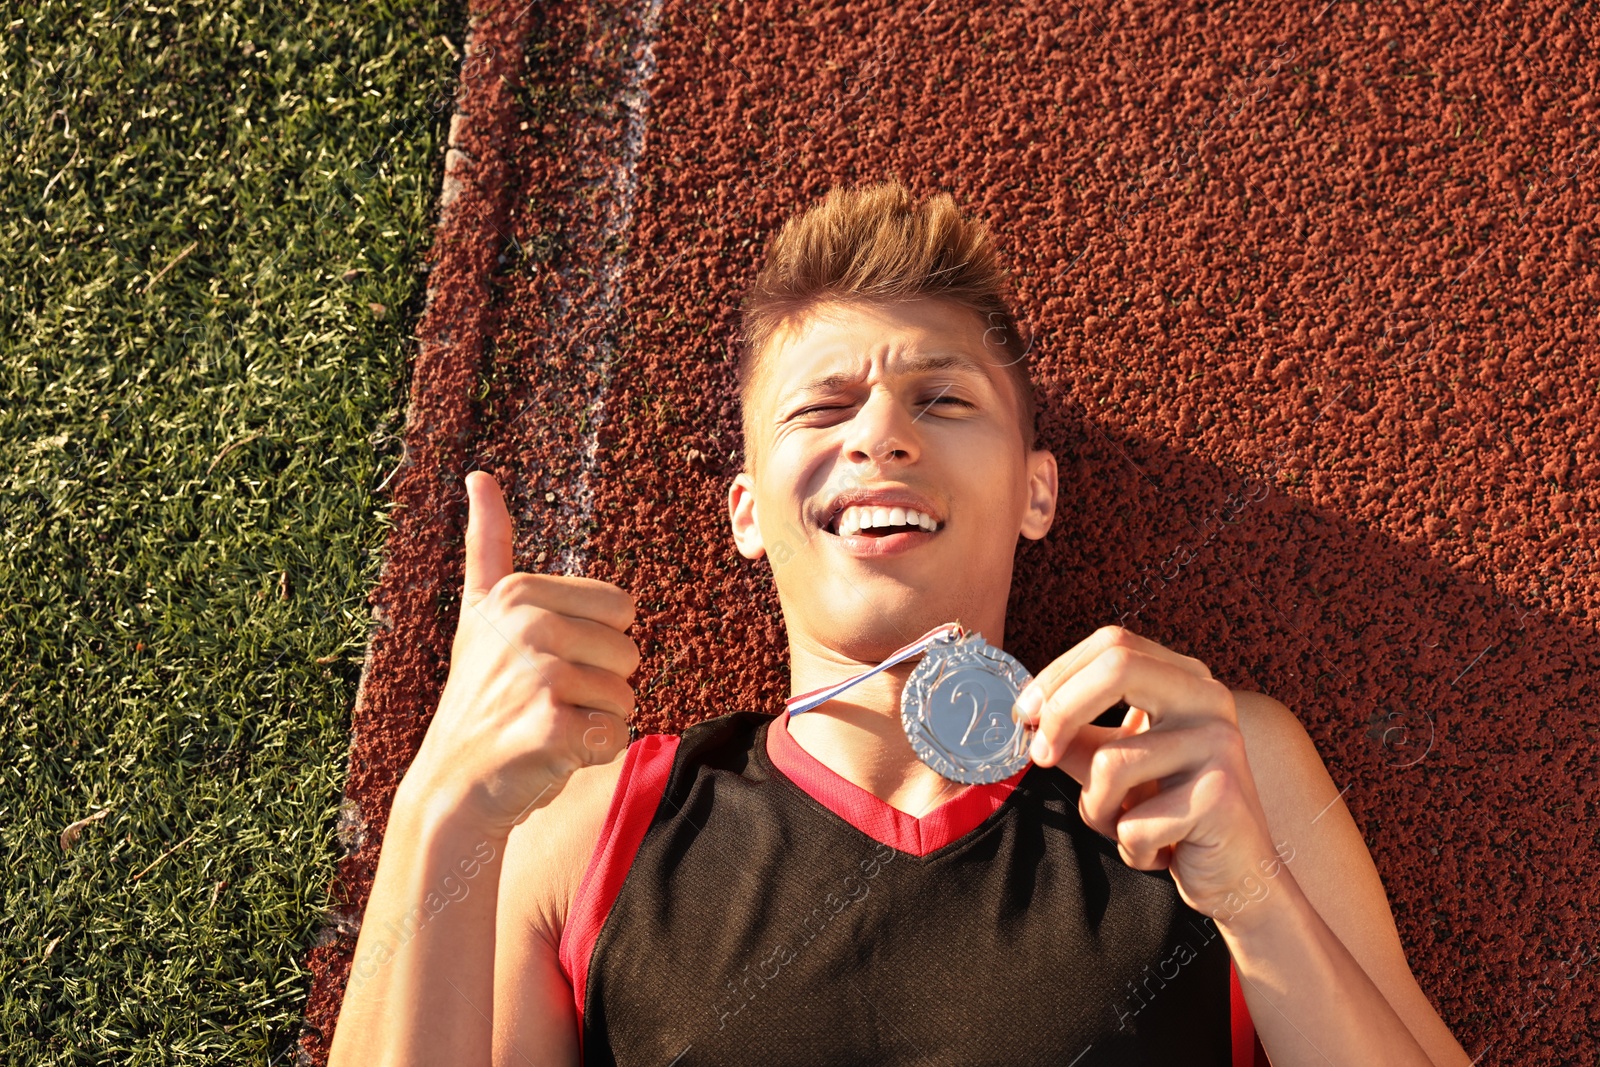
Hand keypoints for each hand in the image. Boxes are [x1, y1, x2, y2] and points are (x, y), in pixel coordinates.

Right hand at [399, 471, 639, 835]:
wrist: (452, 789)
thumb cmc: (481, 699)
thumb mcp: (480, 613)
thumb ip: (486, 544)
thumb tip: (478, 474)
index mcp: (518, 591)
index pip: (620, 607)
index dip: (592, 644)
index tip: (537, 662)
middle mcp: (525, 624)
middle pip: (630, 651)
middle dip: (600, 684)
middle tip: (543, 701)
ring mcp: (537, 674)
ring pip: (627, 695)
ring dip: (596, 720)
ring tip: (543, 726)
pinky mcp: (552, 726)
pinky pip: (616, 734)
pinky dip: (591, 754)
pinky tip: (548, 755)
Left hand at [1010, 626, 1279, 922]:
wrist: (1236, 878)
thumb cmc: (1169, 816)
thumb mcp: (1115, 765)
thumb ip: (1076, 735)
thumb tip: (1027, 716)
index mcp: (1184, 680)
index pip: (1113, 643)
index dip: (1058, 674)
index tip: (1024, 713)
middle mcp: (1208, 700)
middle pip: (1117, 668)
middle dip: (1061, 711)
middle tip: (1036, 754)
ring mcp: (1220, 744)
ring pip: (1112, 763)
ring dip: (1097, 811)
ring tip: (1128, 829)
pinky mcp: (1220, 796)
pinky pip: (1133, 822)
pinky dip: (1130, 849)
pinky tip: (1162, 853)